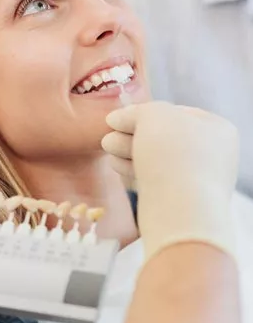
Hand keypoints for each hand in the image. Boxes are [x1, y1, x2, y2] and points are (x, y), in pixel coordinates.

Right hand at [101, 102, 238, 259]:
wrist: (180, 210)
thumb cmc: (173, 153)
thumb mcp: (154, 114)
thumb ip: (137, 111)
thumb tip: (117, 118)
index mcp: (216, 129)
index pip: (174, 114)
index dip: (143, 113)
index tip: (116, 119)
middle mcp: (210, 154)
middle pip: (162, 137)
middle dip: (131, 135)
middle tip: (107, 136)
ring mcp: (195, 180)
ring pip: (155, 159)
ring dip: (128, 151)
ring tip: (107, 148)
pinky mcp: (178, 202)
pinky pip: (153, 180)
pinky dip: (134, 171)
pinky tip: (116, 166)